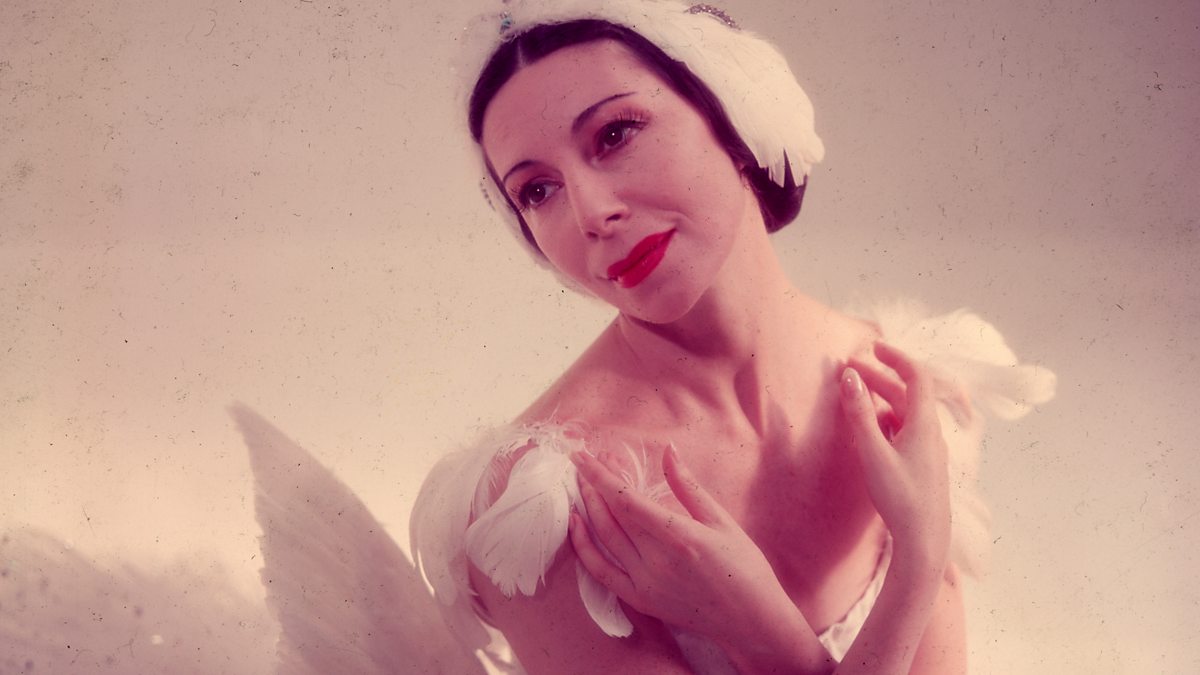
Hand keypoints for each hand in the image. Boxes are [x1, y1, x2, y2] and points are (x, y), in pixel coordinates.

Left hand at [569, 447, 824, 667]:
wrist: (752, 620)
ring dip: (589, 509)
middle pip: (612, 515)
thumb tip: (668, 451)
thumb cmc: (744, 567)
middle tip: (588, 463)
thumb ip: (688, 486)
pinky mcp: (641, 601)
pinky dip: (585, 549)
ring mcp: (645, 583)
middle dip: (595, 485)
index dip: (600, 476)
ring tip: (583, 486)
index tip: (582, 456)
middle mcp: (656, 560)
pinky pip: (602, 573)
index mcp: (679, 535)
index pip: (626, 499)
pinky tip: (578, 525)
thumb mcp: (721, 520)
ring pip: (605, 539)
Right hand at [841, 342, 950, 569]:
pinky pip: (906, 429)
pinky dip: (887, 418)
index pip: (916, 376)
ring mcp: (929, 448)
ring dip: (882, 398)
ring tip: (856, 394)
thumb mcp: (873, 454)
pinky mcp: (923, 463)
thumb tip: (849, 377)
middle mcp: (931, 432)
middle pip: (907, 394)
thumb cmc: (901, 498)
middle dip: (880, 377)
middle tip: (849, 369)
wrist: (925, 540)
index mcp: (923, 424)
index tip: (872, 347)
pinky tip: (872, 427)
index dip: (896, 357)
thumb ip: (860, 414)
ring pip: (906, 412)